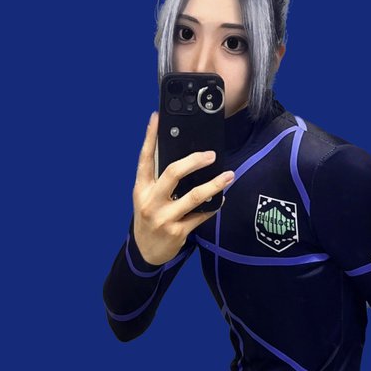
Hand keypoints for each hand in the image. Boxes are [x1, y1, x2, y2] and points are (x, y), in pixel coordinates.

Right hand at [132, 111, 234, 264]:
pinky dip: (214, 206)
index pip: (144, 158)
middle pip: (173, 173)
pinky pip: (201, 215)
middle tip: (211, 154)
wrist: (146, 253)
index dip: (150, 137)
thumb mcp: (146, 197)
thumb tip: (182, 156)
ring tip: (229, 175)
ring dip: (215, 184)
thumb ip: (158, 179)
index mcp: (141, 188)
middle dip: (194, 160)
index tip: (157, 118)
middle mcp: (150, 201)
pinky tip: (222, 199)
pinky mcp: (177, 232)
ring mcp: (164, 218)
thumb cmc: (150, 218)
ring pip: (194, 196)